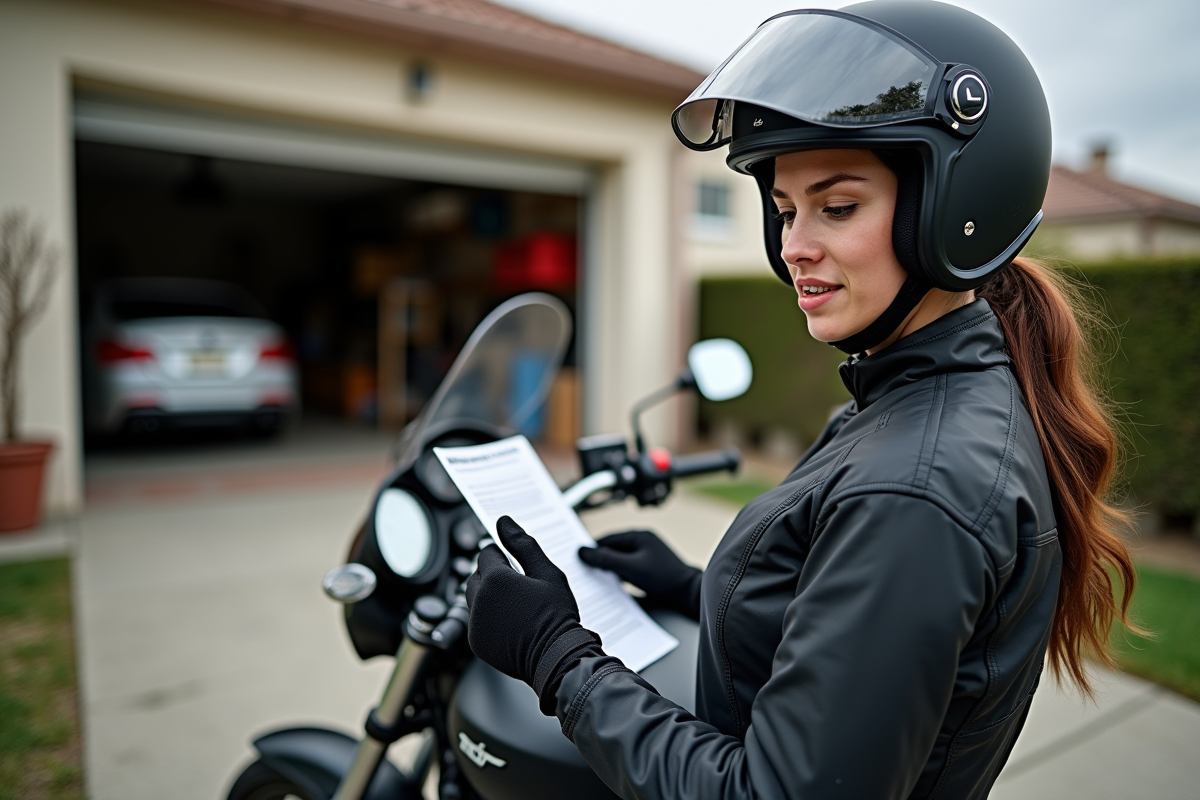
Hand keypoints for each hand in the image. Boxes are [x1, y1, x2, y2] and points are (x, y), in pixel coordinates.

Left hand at [465, 516, 603, 714]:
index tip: (520, 569)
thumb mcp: (547, 573)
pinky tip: (511, 623)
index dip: (504, 557)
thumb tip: (503, 521)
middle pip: (477, 574)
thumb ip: (523, 544)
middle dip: (493, 575)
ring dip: (488, 596)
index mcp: (495, 579)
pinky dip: (488, 618)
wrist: (557, 658)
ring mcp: (475, 623)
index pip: (487, 553)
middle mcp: (479, 601)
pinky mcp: (476, 642)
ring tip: (515, 605)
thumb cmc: (556, 615)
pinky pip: (476, 621)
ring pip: (473, 598)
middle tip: (519, 586)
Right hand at [578, 530, 702, 619]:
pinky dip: (619, 573)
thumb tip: (583, 551)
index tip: (577, 556)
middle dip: (599, 558)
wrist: (688, 593)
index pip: (608, 539)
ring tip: (594, 577)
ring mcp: (648, 554)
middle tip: (582, 569)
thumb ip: (606, 559)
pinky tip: (612, 583)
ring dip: (609, 567)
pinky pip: (629, 567)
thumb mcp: (630, 568)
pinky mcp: (651, 567)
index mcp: (639, 536)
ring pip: (621, 558)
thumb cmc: (663, 577)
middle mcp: (643, 542)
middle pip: (614, 548)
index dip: (592, 548)